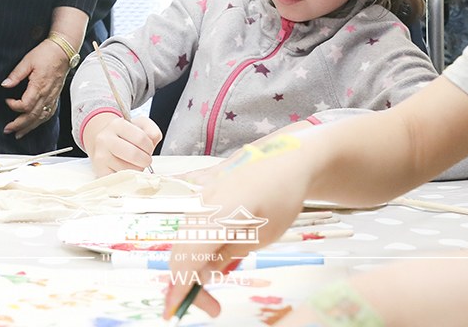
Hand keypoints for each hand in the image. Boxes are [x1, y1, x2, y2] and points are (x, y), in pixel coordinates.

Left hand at [2, 40, 71, 138]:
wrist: (63, 51)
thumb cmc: (46, 54)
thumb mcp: (27, 60)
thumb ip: (16, 74)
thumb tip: (5, 84)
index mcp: (39, 86)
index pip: (25, 105)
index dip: (14, 106)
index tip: (6, 101)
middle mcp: (47, 94)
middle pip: (32, 116)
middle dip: (19, 125)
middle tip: (7, 130)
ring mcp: (52, 96)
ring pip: (41, 117)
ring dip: (29, 127)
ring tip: (19, 134)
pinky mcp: (55, 96)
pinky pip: (49, 113)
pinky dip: (40, 121)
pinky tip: (34, 124)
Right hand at [84, 112, 162, 176]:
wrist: (104, 145)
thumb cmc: (125, 137)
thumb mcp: (140, 126)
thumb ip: (152, 130)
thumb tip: (154, 139)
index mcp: (116, 125)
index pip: (141, 138)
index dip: (150, 146)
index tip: (148, 148)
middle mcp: (105, 139)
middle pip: (134, 154)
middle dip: (145, 160)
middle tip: (145, 159)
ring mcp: (101, 156)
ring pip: (128, 169)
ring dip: (137, 169)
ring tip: (134, 163)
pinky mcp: (100, 171)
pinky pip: (121, 179)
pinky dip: (129, 177)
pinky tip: (128, 170)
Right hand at [163, 139, 315, 318]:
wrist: (291, 156)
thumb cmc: (282, 196)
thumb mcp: (261, 236)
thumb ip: (228, 253)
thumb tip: (206, 271)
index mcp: (212, 219)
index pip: (184, 261)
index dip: (179, 289)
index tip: (176, 311)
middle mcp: (199, 204)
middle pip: (182, 250)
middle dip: (189, 281)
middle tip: (212, 305)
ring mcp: (201, 191)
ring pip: (187, 233)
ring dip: (195, 258)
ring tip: (217, 276)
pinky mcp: (207, 183)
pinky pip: (191, 210)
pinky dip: (193, 231)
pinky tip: (197, 238)